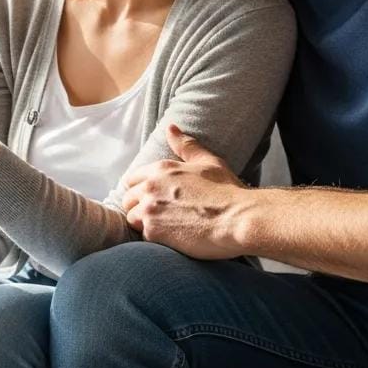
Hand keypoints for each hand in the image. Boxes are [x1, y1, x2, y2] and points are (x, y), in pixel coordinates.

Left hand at [121, 125, 247, 258]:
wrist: (239, 219)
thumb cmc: (227, 191)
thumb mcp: (207, 162)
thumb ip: (186, 145)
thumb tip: (171, 128)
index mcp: (159, 169)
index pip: (131, 179)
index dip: (140, 189)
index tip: (152, 198)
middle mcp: (149, 187)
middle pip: (128, 200)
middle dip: (140, 207)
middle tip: (161, 215)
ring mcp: (149, 210)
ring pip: (133, 219)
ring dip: (145, 223)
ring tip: (167, 227)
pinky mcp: (153, 232)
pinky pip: (144, 237)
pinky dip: (156, 239)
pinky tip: (173, 238)